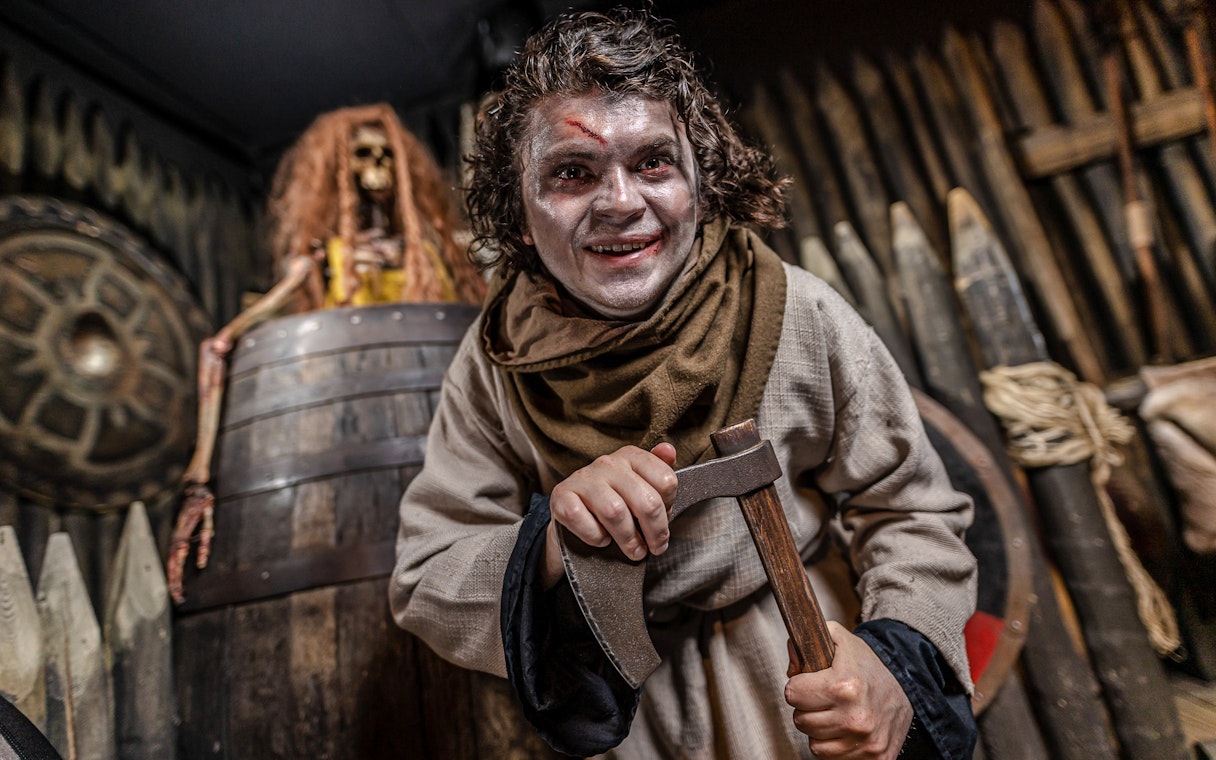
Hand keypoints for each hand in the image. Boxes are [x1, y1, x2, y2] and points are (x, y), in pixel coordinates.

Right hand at [541, 443, 677, 587]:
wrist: (572, 511)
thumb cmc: (613, 500)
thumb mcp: (640, 486)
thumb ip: (659, 472)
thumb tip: (669, 450)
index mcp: (630, 457)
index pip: (666, 480)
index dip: (670, 507)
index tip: (664, 520)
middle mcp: (607, 463)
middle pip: (646, 501)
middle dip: (656, 531)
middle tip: (657, 548)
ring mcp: (582, 478)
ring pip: (615, 513)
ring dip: (628, 539)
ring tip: (635, 551)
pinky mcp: (561, 496)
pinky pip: (583, 520)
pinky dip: (595, 536)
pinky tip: (602, 540)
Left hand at [785, 622, 912, 759]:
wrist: (907, 689)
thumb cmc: (868, 666)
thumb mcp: (839, 639)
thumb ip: (808, 639)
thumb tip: (791, 668)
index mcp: (844, 685)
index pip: (792, 694)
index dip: (798, 686)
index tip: (809, 683)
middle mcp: (855, 717)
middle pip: (800, 720)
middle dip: (807, 708)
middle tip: (822, 698)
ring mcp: (865, 741)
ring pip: (813, 743)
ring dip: (819, 729)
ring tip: (833, 713)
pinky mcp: (874, 758)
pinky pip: (831, 757)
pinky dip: (833, 745)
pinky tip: (843, 729)